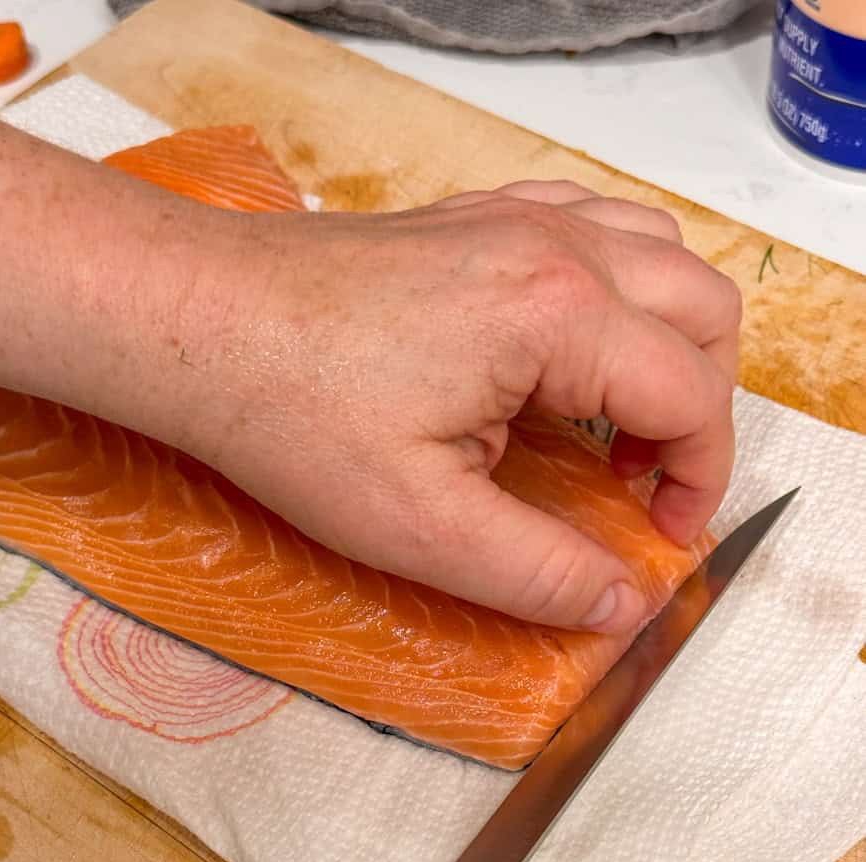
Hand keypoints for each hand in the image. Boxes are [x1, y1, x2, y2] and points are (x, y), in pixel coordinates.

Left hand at [173, 181, 737, 630]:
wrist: (198, 321)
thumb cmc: (293, 413)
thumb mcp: (422, 525)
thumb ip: (538, 571)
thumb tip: (620, 605)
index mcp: (555, 316)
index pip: (693, 393)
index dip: (701, 476)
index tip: (661, 533)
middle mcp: (552, 247)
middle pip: (703, 310)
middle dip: (701, 404)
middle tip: (646, 479)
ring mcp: (514, 218)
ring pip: (660, 255)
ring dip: (668, 339)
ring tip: (616, 416)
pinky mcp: (475, 217)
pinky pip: (594, 226)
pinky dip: (617, 288)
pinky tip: (569, 345)